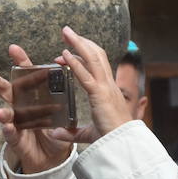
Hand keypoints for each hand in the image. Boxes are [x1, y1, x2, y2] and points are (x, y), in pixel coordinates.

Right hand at [0, 44, 75, 174]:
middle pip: (8, 92)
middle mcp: (21, 107)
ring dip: (1, 112)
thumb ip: (65, 102)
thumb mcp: (62, 116)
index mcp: (33, 97)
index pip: (26, 76)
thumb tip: (72, 81)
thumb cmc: (54, 133)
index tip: (13, 48)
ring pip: (5, 114)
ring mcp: (16, 124)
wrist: (52, 158)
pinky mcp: (17, 140)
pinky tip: (7, 127)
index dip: (20, 62)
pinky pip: (11, 135)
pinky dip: (9, 131)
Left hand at [57, 26, 134, 140]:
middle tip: (67, 31)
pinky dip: (75, 63)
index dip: (83, 55)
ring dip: (78, 43)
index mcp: (107, 91)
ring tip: (66, 32)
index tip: (66, 52)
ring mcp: (105, 88)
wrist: (122, 146)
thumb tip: (55, 133)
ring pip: (93, 59)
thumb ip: (73, 132)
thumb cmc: (110, 140)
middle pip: (96, 55)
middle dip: (81, 41)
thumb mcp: (88, 134)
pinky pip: (86, 75)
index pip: (97, 65)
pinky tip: (65, 54)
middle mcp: (108, 85)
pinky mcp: (100, 95)